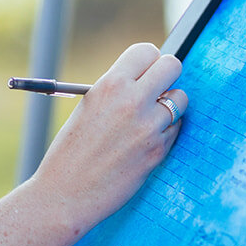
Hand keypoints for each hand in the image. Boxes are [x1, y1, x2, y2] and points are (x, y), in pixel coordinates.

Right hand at [31, 43, 185, 229]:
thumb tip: (149, 78)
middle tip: (157, 88)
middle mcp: (132, 101)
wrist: (65, 194)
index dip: (148, 61)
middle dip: (167, 75)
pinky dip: (166, 132)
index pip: (146, 51)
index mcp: (110, 85)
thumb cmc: (72, 150)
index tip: (146, 72)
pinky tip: (144, 142)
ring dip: (170, 106)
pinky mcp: (158, 151)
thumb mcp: (89, 107)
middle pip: (172, 66)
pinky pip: (175, 129)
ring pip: (181, 99)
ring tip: (149, 119)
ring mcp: (149, 127)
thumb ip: (118, 90)